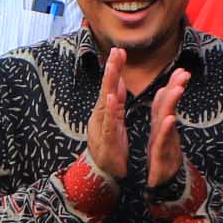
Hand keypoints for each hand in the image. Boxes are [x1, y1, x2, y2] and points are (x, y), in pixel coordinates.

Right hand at [85, 47, 128, 180]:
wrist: (102, 172)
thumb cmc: (109, 146)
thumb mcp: (115, 120)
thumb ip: (117, 102)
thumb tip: (119, 83)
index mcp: (108, 110)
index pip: (112, 86)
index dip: (115, 68)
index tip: (119, 50)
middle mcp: (102, 115)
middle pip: (107, 89)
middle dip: (112, 69)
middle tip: (116, 51)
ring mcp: (102, 126)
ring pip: (105, 102)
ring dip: (109, 84)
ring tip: (112, 67)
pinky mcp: (106, 139)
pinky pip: (108, 122)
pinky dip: (109, 110)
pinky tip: (111, 98)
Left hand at [145, 69, 188, 191]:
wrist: (163, 184)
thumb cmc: (162, 155)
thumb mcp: (159, 131)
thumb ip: (161, 111)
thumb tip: (163, 90)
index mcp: (161, 124)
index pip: (166, 101)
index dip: (173, 85)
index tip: (181, 69)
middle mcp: (166, 131)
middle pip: (170, 107)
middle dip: (176, 89)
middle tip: (184, 73)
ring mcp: (165, 142)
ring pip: (168, 121)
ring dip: (173, 104)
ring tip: (177, 88)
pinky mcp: (161, 156)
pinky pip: (162, 141)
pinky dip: (166, 129)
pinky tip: (170, 119)